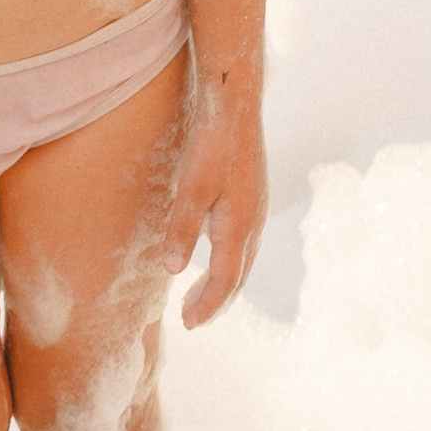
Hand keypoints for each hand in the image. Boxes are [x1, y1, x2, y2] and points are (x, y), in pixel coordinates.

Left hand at [163, 81, 265, 327]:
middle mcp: (254, 224)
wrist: (236, 106)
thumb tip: (173, 271)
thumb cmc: (211, 146)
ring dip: (224, 282)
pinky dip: (230, 260)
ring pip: (243, 260)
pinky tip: (215, 254)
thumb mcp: (191, 187)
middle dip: (216, 300)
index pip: (225, 280)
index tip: (188, 325)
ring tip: (201, 296)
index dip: (207, 305)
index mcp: (239, 227)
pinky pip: (244, 242)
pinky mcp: (253, 198)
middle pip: (237, 275)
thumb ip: (182, 229)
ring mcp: (257, 210)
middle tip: (192, 319)